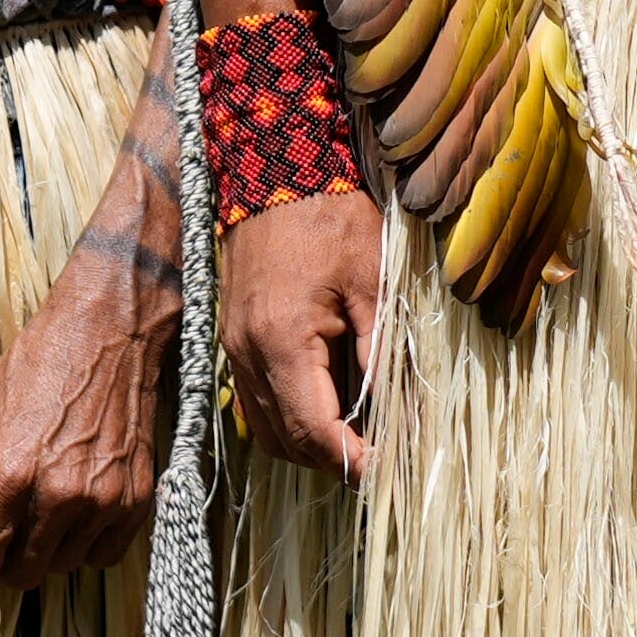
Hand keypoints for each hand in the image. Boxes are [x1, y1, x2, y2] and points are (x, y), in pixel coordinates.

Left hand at [0, 228, 172, 593]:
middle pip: (19, 575)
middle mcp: (57, 496)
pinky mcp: (137, 501)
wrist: (107, 333)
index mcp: (7, 475)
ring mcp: (102, 501)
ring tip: (39, 506)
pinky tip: (74, 509)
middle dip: (1, 560)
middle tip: (0, 525)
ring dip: (44, 551)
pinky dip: (84, 543)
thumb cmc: (35, 370)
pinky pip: (102, 556)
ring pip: (61, 567)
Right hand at [220, 187, 392, 483]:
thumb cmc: (332, 214)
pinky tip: (331, 403)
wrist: (276, 162)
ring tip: (362, 436)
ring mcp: (234, 345)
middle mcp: (247, 352)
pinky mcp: (233, 335)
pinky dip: (290, 416)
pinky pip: (256, 400)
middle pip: (287, 441)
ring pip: (267, 428)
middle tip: (386, 460)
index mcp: (282, 341)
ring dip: (311, 443)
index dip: (354, 462)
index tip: (391, 473)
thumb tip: (402, 415)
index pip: (315, 432)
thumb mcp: (374, 281)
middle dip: (335, 460)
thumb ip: (383, 352)